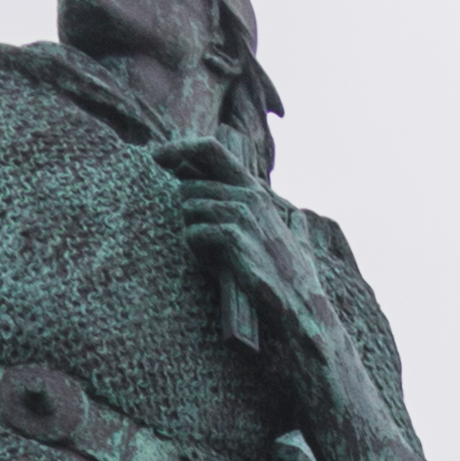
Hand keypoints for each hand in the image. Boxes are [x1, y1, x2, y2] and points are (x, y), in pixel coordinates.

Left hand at [155, 142, 328, 365]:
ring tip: (209, 254)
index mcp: (257, 191)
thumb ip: (297, 226)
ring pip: (190, 206)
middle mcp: (249, 195)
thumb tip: (301, 217)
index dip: (179, 149)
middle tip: (188, 222)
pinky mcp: (233, 237)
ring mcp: (242, 214)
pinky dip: (197, 250)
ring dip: (191, 231)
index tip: (157, 156)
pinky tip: (212, 264)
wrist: (303, 311)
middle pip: (191, 182)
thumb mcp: (300, 245)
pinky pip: (195, 233)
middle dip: (182, 202)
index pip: (210, 149)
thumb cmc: (299, 283)